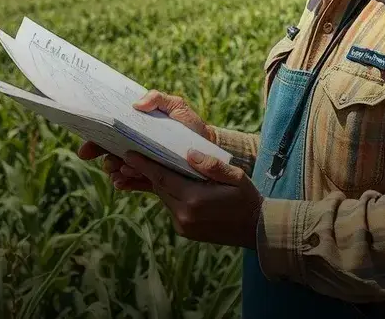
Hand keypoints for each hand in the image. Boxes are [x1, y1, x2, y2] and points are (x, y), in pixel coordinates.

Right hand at [76, 90, 214, 190]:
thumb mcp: (176, 106)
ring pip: (118, 169)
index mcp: (135, 129)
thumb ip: (158, 98)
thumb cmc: (189, 124)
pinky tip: (122, 183)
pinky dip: (124, 183)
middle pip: (108, 153)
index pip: (109, 134)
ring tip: (122, 170)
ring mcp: (141, 165)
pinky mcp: (151, 180)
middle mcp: (134, 147)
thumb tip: (137, 103)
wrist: (208, 149)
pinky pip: (133, 184)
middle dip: (103, 158)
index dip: (94, 141)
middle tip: (108, 161)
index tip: (86, 148)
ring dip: (115, 171)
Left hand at [125, 148, 262, 248]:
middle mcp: (185, 214)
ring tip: (159, 167)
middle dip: (150, 172)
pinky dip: (172, 196)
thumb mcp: (236, 176)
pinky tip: (179, 186)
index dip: (144, 165)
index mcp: (195, 199)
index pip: (162, 178)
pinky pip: (172, 208)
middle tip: (138, 155)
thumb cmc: (246, 199)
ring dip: (162, 184)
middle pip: (160, 188)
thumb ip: (211, 165)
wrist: (256, 231)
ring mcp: (183, 225)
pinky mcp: (184, 231)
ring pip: (165, 198)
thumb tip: (188, 153)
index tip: (129, 154)